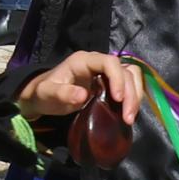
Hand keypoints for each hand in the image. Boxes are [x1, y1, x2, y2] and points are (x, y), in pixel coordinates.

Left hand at [13, 49, 144, 127]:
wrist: (43, 98)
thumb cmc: (44, 93)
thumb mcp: (48, 94)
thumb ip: (62, 93)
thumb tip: (83, 95)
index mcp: (84, 60)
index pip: (109, 61)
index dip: (117, 78)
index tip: (118, 99)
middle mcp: (98, 63)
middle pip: (125, 70)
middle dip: (130, 93)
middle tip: (127, 117)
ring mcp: (106, 73)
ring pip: (131, 77)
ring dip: (135, 97)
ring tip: (129, 118)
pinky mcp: (110, 84)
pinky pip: (129, 86)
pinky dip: (132, 99)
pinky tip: (127, 115)